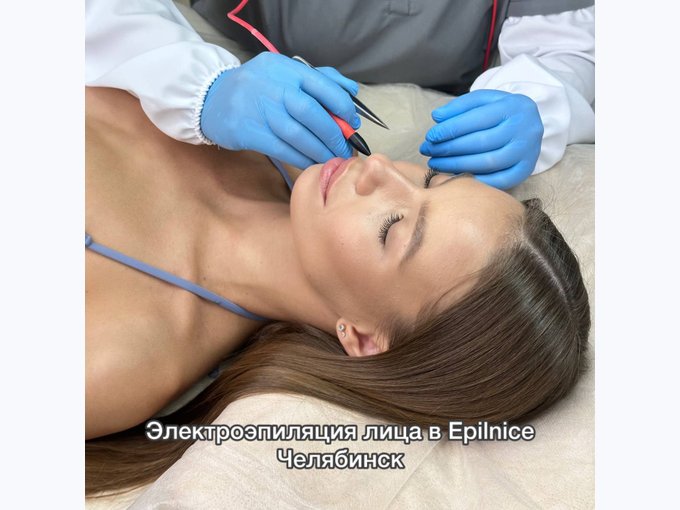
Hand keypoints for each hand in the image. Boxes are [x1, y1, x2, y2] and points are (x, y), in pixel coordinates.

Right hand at [200, 52, 360, 168]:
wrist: (210, 98)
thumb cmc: (257, 87)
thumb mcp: (284, 73)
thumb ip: (319, 78)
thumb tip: (351, 91)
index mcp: (285, 68)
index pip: (322, 84)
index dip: (342, 106)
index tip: (352, 123)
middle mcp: (273, 86)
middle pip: (312, 112)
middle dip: (333, 134)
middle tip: (344, 148)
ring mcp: (259, 109)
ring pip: (297, 134)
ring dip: (319, 150)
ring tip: (331, 159)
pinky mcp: (248, 131)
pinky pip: (282, 148)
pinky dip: (301, 158)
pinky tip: (311, 163)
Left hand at [419, 90, 543, 188]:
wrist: (530, 124)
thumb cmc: (500, 112)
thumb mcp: (484, 101)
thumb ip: (460, 106)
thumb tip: (437, 117)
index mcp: (513, 106)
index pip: (476, 118)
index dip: (450, 129)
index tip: (430, 136)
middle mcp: (524, 129)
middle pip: (481, 142)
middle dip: (450, 148)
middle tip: (429, 151)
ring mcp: (527, 151)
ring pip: (489, 162)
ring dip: (457, 165)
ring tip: (436, 163)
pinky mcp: (526, 170)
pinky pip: (499, 180)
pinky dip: (476, 180)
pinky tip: (455, 176)